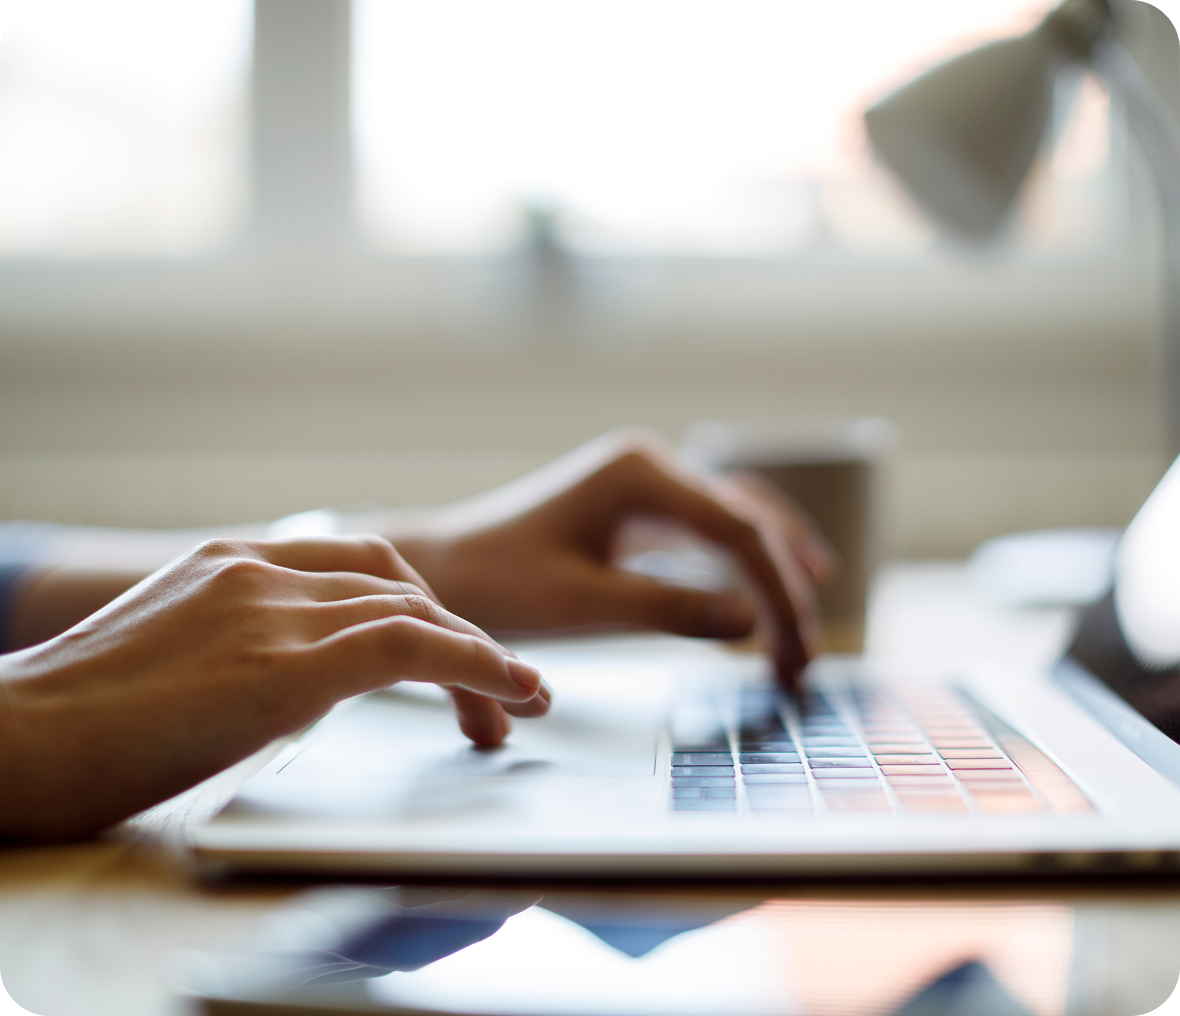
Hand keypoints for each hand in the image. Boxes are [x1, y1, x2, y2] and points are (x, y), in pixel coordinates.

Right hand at [0, 536, 547, 840]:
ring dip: (481, 658)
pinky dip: (474, 664)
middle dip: (458, 635)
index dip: (422, 608)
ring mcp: (268, 611)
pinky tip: (511, 691)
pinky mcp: (281, 666)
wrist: (7, 744)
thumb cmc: (75, 724)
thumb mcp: (175, 659)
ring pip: (415, 611)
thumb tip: (299, 681)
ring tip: (518, 704)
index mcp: (232, 564)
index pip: (360, 566)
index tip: (454, 655)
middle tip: (499, 694)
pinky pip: (409, 648)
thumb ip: (244, 648)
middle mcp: (257, 572)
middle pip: (397, 583)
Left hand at [392, 431, 831, 687]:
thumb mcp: (581, 604)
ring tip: (806, 630)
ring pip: (740, 519)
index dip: (779, 595)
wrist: (445, 568)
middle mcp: (651, 466)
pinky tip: (769, 598)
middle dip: (786, 588)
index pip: (738, 532)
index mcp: (639, 474)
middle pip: (750, 520)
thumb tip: (752, 624)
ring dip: (775, 572)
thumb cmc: (498, 582)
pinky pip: (712, 531)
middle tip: (805, 660)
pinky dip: (745, 566)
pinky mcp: (640, 508)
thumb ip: (667, 610)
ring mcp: (647, 483)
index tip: (796, 657)